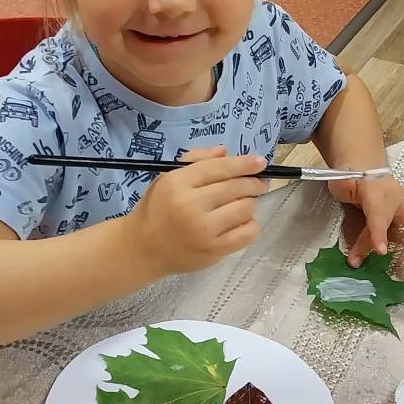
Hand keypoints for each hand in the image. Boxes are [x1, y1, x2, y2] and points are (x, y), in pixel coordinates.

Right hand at [128, 146, 268, 276]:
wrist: (143, 249)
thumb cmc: (156, 209)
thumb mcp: (167, 177)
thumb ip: (196, 160)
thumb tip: (226, 152)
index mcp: (177, 183)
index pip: (219, 168)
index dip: (244, 163)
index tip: (260, 162)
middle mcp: (191, 205)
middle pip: (236, 187)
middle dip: (253, 182)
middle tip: (259, 183)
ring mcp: (204, 230)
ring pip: (245, 208)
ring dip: (249, 203)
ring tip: (242, 204)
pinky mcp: (213, 251)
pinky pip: (247, 233)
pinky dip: (250, 225)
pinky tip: (241, 222)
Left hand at [329, 177, 403, 265]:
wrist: (360, 169)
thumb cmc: (352, 180)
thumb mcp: (342, 182)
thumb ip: (344, 185)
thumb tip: (343, 184)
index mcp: (376, 191)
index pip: (379, 215)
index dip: (378, 233)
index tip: (380, 251)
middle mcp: (394, 197)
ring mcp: (402, 203)